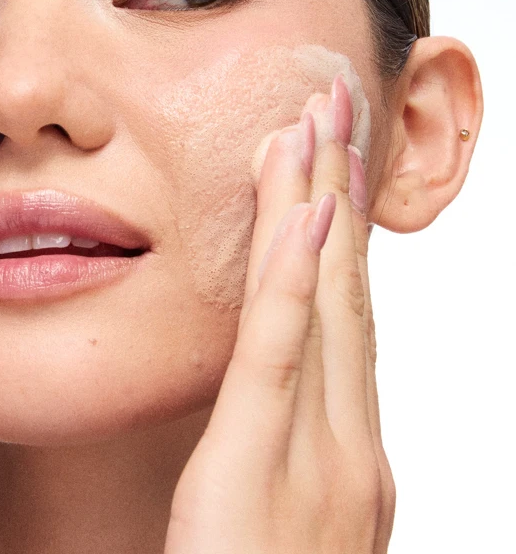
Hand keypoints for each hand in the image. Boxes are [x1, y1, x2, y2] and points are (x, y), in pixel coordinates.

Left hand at [165, 75, 394, 553]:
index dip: (338, 226)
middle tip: (334, 105)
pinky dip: (298, 277)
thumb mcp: (277, 509)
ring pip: (320, 301)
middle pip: (343, 288)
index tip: (327, 156)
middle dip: (339, 189)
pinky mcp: (264, 468)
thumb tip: (271, 381)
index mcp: (347, 446)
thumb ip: (280, 443)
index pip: (343, 311)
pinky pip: (286, 354)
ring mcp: (320, 455)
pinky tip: (306, 214)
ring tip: (316, 122)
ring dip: (317, 204)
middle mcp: (350, 440)